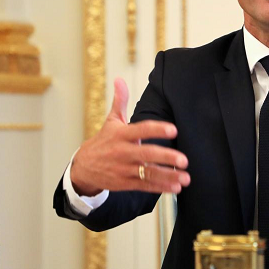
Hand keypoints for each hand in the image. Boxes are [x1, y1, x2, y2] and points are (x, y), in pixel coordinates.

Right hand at [70, 78, 190, 195]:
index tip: (174, 129)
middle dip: (166, 157)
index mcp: (122, 134)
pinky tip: (176, 188)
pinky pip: (145, 186)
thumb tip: (118, 80)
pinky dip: (161, 188)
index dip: (157, 129)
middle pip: (146, 154)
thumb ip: (119, 101)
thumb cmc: (103, 141)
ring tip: (185, 178)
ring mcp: (124, 169)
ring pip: (148, 173)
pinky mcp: (125, 183)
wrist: (83, 167)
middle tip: (184, 159)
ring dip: (168, 176)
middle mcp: (123, 152)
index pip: (141, 129)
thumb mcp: (111, 121)